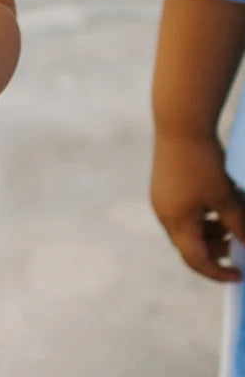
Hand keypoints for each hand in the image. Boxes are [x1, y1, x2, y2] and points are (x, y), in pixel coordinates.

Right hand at [151, 132, 244, 282]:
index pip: (196, 260)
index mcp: (177, 221)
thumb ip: (239, 226)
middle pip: (190, 246)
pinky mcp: (163, 186)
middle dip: (216, 249)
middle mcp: (164, 213)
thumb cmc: (203, 164)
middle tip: (238, 240)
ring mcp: (161, 199)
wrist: (180, 126)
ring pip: (187, 228)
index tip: (239, 274)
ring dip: (211, 230)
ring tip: (232, 217)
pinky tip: (217, 200)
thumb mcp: (226, 198)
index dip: (218, 272)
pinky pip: (184, 212)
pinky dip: (202, 215)